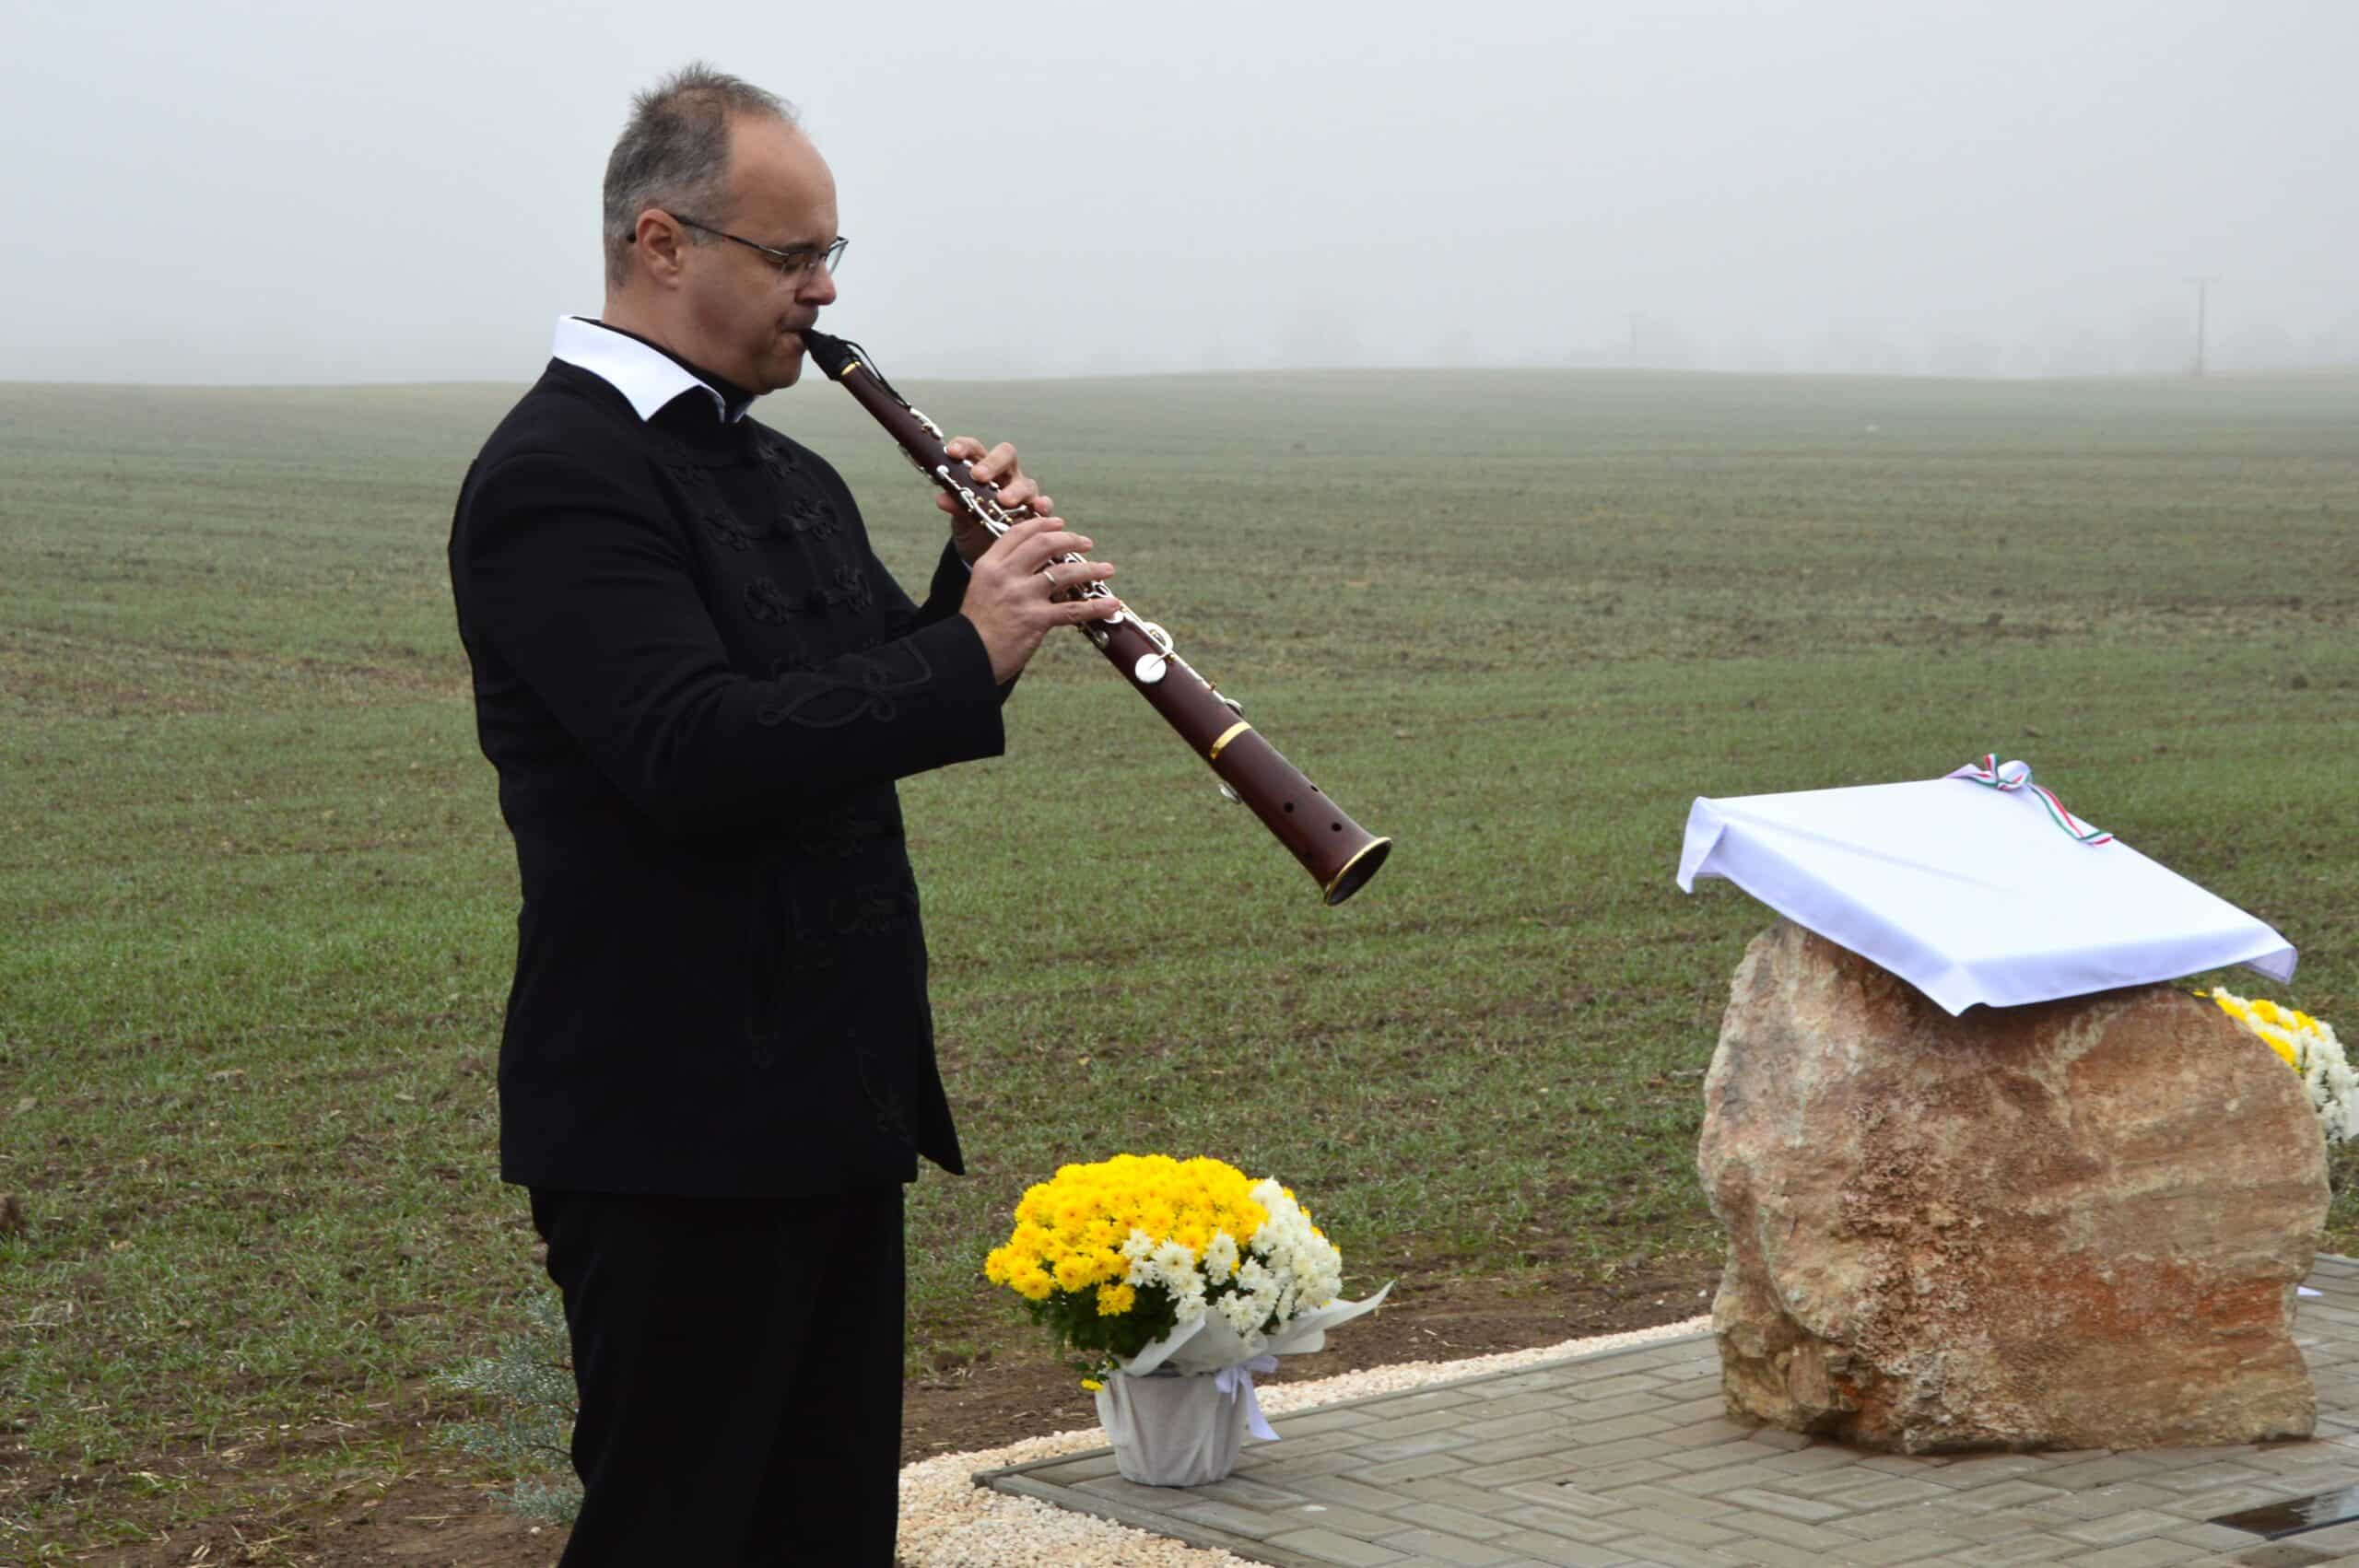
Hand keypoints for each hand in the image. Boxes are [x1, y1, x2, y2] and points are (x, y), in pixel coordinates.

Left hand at [939, 437, 1050, 563]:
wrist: (983, 544)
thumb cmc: (972, 520)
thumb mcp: (960, 514)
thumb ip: (955, 504)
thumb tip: (942, 499)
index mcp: (982, 467)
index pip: (975, 448)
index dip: (964, 447)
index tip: (952, 453)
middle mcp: (1005, 474)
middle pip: (1006, 455)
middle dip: (992, 464)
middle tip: (978, 476)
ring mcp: (1023, 490)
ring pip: (1025, 482)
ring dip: (1015, 490)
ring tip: (1004, 500)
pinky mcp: (1035, 510)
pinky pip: (1043, 504)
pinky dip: (1042, 504)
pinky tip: (1038, 508)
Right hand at [958, 514, 1119, 683]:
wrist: (966, 658)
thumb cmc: (976, 628)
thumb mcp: (981, 590)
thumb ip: (1004, 575)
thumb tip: (1037, 567)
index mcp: (989, 565)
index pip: (1019, 533)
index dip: (1043, 525)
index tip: (1060, 524)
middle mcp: (1005, 576)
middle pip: (1044, 545)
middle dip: (1070, 540)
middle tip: (1086, 542)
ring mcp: (1022, 596)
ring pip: (1064, 573)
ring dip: (1090, 569)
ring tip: (1106, 569)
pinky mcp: (1036, 619)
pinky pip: (1073, 610)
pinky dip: (1096, 606)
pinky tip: (1111, 604)